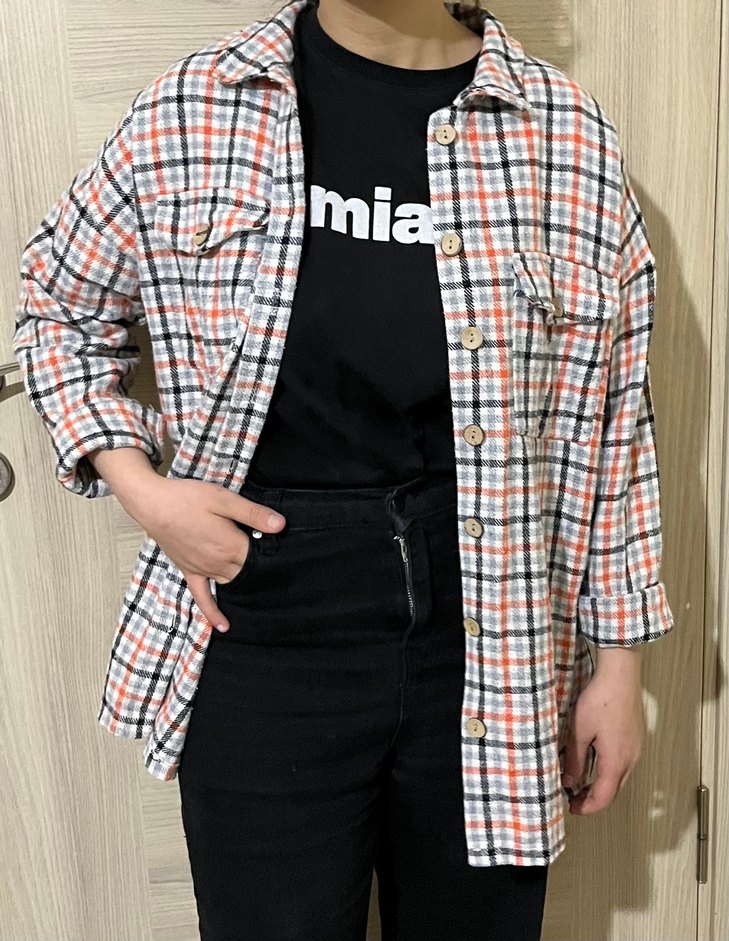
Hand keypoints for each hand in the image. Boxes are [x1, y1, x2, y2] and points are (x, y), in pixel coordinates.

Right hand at [116, 472, 285, 632]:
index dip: (271, 552)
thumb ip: (253, 514)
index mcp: (230, 546)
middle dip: (259, 568)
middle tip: (272, 564)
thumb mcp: (224, 499)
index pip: (260, 557)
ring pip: (231, 583)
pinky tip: (223, 626)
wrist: (152, 504)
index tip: (281, 548)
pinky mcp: (189, 572)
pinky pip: (202, 598)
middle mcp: (218, 563)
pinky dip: (213, 613)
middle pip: (247, 572)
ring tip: (259, 584)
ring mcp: (203, 570)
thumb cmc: (187, 499)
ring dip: (243, 583)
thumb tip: (280, 524)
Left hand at [561, 651, 643, 814]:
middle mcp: (631, 759)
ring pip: (620, 777)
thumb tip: (569, 783)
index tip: (572, 809)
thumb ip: (575, 760)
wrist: (620, 674)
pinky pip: (624, 763)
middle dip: (594, 799)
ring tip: (581, 782)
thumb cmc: (600, 700)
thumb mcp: (579, 731)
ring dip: (602, 785)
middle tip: (573, 798)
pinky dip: (609, 771)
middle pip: (614, 791)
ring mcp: (636, 748)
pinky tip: (595, 762)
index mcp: (616, 761)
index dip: (587, 807)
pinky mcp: (636, 737)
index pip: (604, 797)